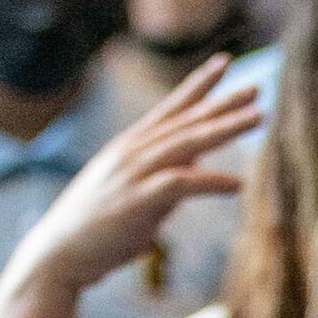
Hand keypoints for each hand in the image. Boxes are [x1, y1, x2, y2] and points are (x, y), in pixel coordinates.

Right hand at [10, 58, 258, 297]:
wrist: (59, 255)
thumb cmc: (99, 227)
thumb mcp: (136, 192)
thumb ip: (166, 177)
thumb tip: (196, 169)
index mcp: (130, 147)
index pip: (169, 109)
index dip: (198, 85)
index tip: (224, 62)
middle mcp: (130, 153)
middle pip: (184, 121)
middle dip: (221, 102)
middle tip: (257, 88)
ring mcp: (131, 175)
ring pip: (185, 143)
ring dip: (223, 129)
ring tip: (258, 118)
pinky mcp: (134, 201)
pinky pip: (178, 184)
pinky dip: (210, 181)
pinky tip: (238, 184)